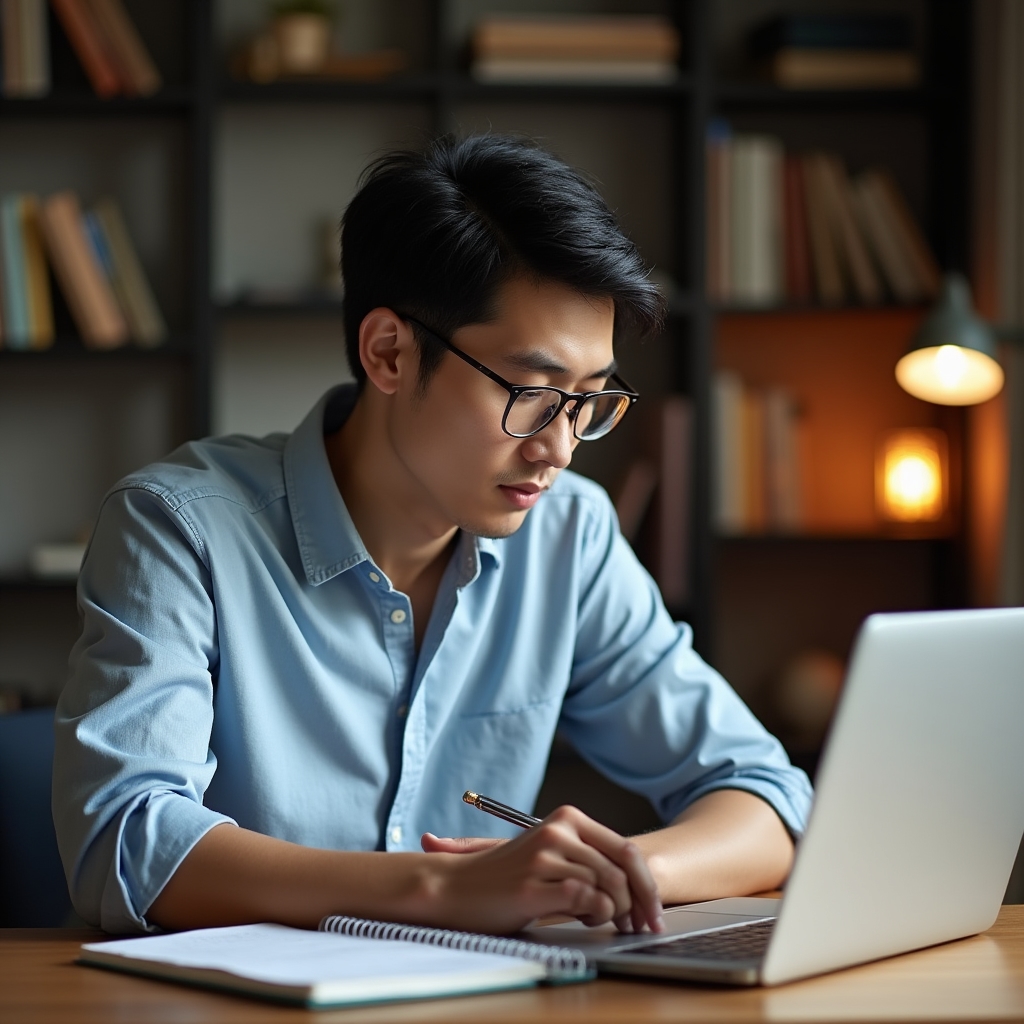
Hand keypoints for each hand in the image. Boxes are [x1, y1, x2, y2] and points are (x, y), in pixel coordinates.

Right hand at [419, 805, 663, 934]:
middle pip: (624, 869)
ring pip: (607, 887)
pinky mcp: (534, 883)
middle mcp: (560, 830)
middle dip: (640, 905)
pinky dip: (592, 915)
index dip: (647, 885)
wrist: (457, 887)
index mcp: (568, 818)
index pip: (626, 850)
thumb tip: (634, 889)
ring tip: (593, 920)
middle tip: (643, 928)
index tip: (654, 912)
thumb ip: (587, 859)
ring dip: (610, 913)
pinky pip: (585, 899)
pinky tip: (579, 919)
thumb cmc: (507, 877)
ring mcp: (546, 855)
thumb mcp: (551, 855)